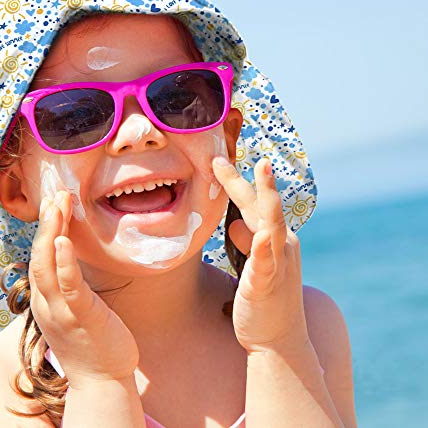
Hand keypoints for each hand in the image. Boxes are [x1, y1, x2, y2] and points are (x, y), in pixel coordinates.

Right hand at [29, 191, 139, 388]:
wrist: (103, 380)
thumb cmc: (95, 341)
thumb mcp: (78, 308)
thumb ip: (71, 284)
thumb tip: (75, 259)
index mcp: (47, 300)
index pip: (40, 257)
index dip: (45, 228)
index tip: (54, 203)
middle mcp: (48, 304)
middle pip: (39, 256)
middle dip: (46, 223)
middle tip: (55, 194)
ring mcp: (62, 311)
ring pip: (47, 266)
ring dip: (50, 233)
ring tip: (57, 205)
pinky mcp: (81, 317)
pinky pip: (69, 285)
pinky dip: (64, 262)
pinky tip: (63, 240)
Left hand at [212, 157, 309, 353]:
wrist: (279, 338)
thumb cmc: (263, 295)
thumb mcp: (252, 263)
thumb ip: (245, 241)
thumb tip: (235, 225)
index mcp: (274, 237)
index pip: (253, 203)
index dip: (236, 181)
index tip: (217, 160)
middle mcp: (281, 245)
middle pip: (261, 206)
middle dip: (243, 180)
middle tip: (220, 158)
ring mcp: (278, 264)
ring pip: (272, 226)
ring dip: (267, 199)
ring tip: (263, 171)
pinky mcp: (268, 286)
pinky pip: (266, 265)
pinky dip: (263, 250)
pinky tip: (260, 237)